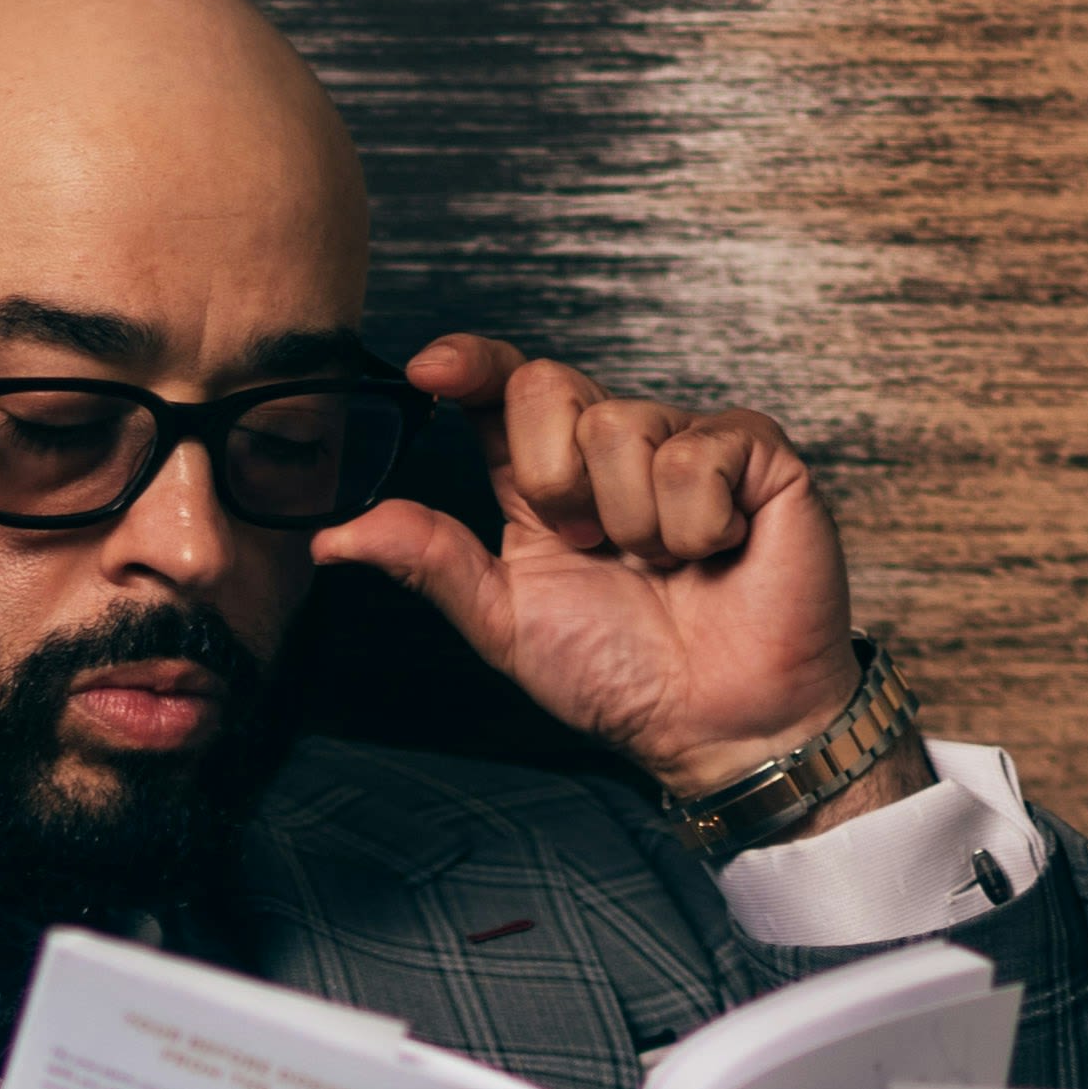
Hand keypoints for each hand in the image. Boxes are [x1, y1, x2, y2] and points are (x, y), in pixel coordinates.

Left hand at [314, 331, 870, 796]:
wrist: (717, 724)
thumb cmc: (623, 677)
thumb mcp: (505, 623)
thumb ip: (430, 563)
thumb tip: (332, 537)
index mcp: (547, 478)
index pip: (502, 388)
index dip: (468, 363)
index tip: (429, 373)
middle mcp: (612, 448)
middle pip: (548, 387)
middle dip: (554, 481)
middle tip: (594, 549)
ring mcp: (686, 442)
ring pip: (621, 426)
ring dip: (632, 523)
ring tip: (665, 565)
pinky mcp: (756, 455)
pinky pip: (696, 455)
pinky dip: (697, 524)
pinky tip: (717, 551)